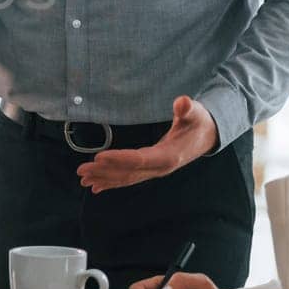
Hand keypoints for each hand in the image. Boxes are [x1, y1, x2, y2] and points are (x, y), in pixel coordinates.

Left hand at [76, 96, 217, 192]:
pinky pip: (129, 179)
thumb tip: (182, 101)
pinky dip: (112, 183)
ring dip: (104, 179)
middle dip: (104, 172)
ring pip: (126, 178)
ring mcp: (154, 172)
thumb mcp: (195, 113)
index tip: (99, 157)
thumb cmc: (199, 123)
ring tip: (83, 179)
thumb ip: (188, 109)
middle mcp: (160, 168)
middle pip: (129, 172)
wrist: (206, 137)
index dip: (119, 159)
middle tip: (82, 170)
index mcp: (169, 156)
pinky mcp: (150, 170)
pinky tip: (96, 187)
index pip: (140, 159)